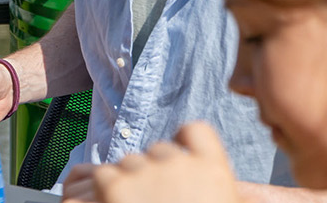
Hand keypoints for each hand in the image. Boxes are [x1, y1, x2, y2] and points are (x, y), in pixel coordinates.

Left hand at [60, 122, 238, 202]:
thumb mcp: (222, 201)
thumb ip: (211, 190)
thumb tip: (203, 189)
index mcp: (213, 170)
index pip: (196, 131)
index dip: (184, 141)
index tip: (180, 152)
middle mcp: (179, 164)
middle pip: (159, 150)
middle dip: (156, 171)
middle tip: (155, 200)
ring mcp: (145, 172)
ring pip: (130, 161)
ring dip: (130, 180)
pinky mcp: (114, 185)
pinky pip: (103, 173)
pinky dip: (106, 188)